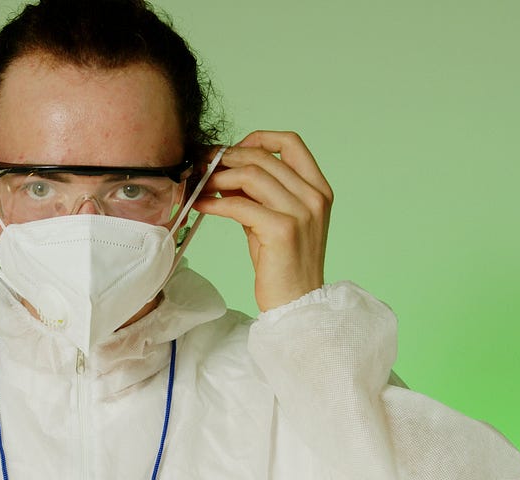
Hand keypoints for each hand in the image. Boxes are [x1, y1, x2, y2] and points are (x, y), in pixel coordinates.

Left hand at [191, 131, 333, 311]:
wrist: (296, 301)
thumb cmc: (282, 262)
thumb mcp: (274, 217)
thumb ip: (259, 192)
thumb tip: (224, 169)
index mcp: (318, 189)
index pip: (290, 143)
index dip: (257, 138)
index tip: (233, 151)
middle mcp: (314, 196)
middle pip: (263, 156)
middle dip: (227, 158)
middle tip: (204, 166)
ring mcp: (301, 212)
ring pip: (251, 174)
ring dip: (218, 177)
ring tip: (200, 186)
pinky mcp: (282, 229)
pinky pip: (239, 204)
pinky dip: (214, 202)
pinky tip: (201, 206)